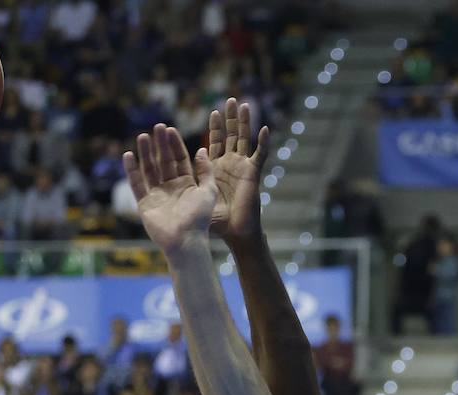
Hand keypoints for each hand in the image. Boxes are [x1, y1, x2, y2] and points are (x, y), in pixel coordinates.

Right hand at [124, 123, 216, 255]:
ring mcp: (157, 195)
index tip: (170, 129)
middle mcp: (171, 188)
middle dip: (160, 144)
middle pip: (164, 162)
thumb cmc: (200, 218)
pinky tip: (129, 155)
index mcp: (187, 184)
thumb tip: (203, 150)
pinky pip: (136, 184)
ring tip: (142, 136)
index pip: (179, 159)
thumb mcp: (208, 191)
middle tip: (157, 127)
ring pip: (149, 169)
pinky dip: (132, 170)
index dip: (175, 145)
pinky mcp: (144, 204)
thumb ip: (205, 171)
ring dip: (146, 153)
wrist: (185, 240)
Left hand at [207, 98, 269, 244]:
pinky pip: (260, 156)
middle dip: (229, 119)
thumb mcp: (198, 195)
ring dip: (244, 123)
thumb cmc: (215, 220)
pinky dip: (264, 143)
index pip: (214, 142)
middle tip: (229, 100)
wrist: (234, 232)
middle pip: (230, 136)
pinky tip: (265, 129)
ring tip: (243, 105)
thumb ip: (193, 177)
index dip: (215, 127)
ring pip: (244, 139)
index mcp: (215, 168)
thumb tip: (193, 155)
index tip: (214, 112)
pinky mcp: (253, 174)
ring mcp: (242, 167)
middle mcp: (230, 164)